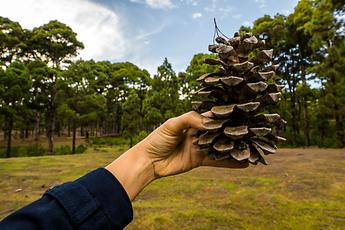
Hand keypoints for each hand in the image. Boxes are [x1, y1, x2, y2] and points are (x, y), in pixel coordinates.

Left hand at [106, 111, 247, 199]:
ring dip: (235, 147)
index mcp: (193, 121)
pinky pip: (217, 161)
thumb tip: (209, 121)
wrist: (148, 161)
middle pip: (220, 131)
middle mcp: (199, 133)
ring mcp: (200, 147)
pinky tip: (244, 163)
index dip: (225, 114)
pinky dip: (230, 162)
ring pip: (221, 146)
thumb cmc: (157, 139)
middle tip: (253, 131)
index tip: (241, 112)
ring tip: (253, 148)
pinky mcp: (199, 160)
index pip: (212, 116)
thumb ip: (190, 120)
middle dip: (234, 131)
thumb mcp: (172, 125)